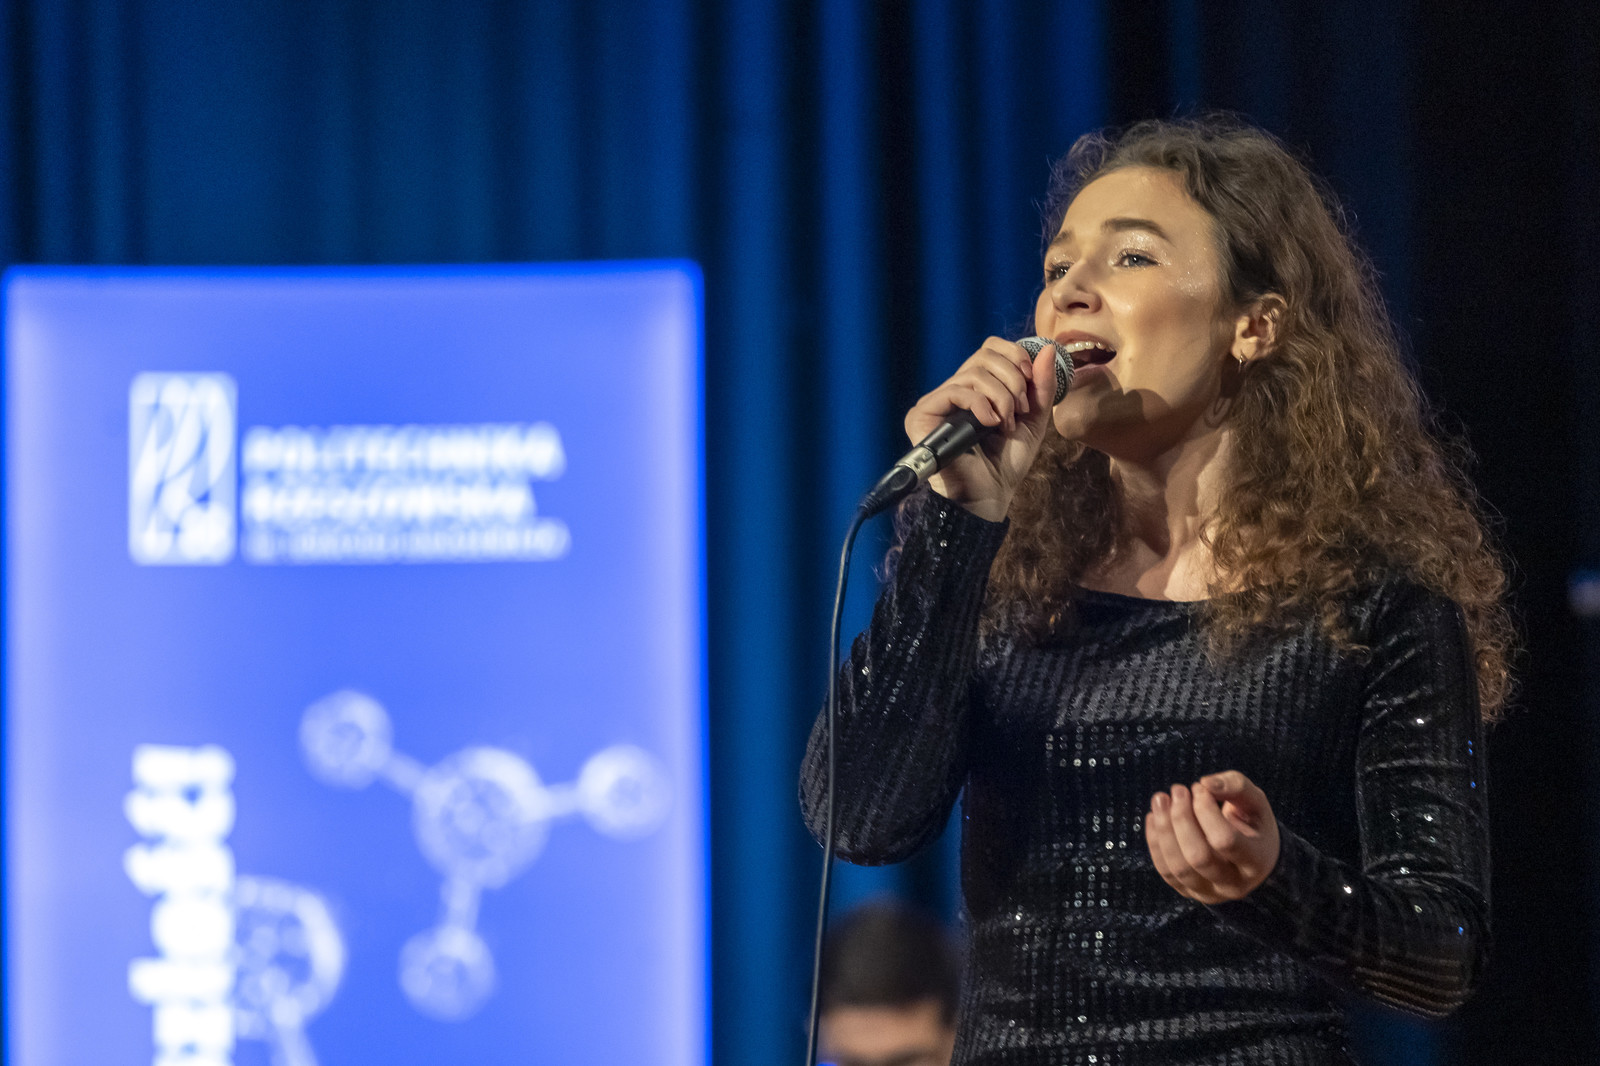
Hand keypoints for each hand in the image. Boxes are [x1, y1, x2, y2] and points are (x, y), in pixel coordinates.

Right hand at [906, 337, 1056, 521]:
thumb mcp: (1032, 419)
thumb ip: (1041, 386)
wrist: (989, 496)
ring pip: (974, 373)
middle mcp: (954, 390)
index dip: (1014, 355)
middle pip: (984, 355)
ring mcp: (937, 402)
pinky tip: (989, 424)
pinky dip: (980, 405)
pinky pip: (955, 390)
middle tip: (1019, 411)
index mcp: (977, 387)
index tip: (1029, 380)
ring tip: (1005, 425)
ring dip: (1001, 398)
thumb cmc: (1006, 463)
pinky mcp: (922, 415)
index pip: (990, 347)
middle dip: (1012, 381)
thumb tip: (1049, 349)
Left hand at [1145, 771, 1280, 903]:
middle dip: (1181, 818)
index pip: (1225, 840)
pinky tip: (1154, 816)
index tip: (1199, 788)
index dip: (1206, 811)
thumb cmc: (1253, 824)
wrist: (1252, 858)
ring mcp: (1209, 892)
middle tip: (1178, 790)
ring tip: (1160, 798)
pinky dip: (1154, 841)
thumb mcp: (1255, 802)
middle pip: (1198, 857)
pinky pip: (1164, 871)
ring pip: (1177, 867)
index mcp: (1256, 861)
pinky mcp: (1187, 892)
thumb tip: (1204, 783)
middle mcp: (1234, 884)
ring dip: (1163, 829)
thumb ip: (1236, 786)